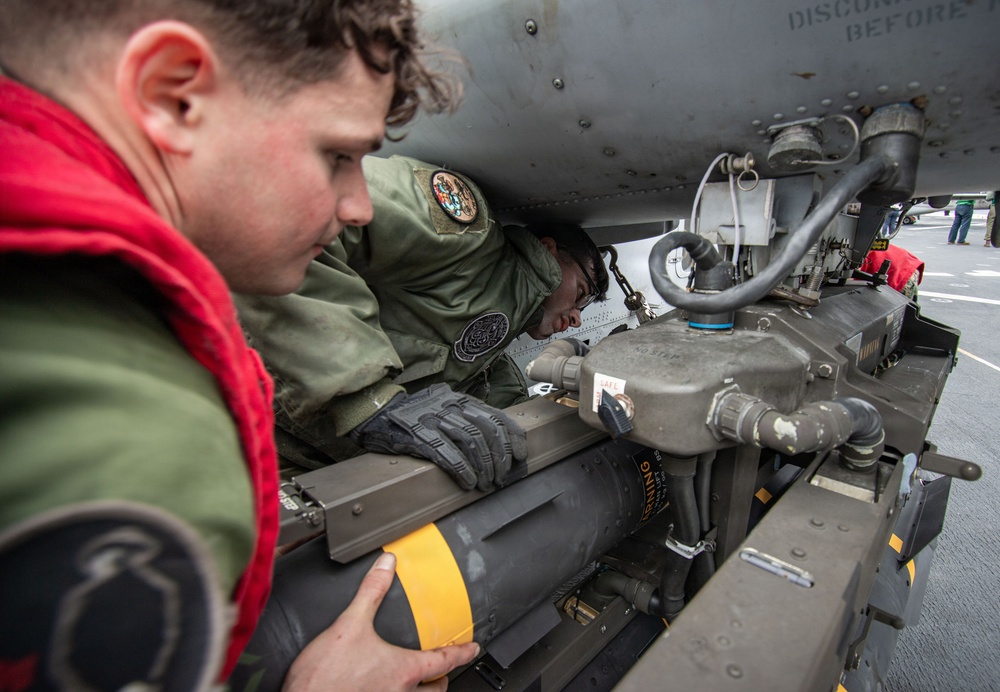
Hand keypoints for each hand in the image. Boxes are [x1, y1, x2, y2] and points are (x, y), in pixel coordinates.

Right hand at [282, 553, 479, 690]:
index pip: (443, 660)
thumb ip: (371, 592)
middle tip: (444, 669)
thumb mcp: (349, 624)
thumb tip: (386, 566)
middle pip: (437, 689)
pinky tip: (383, 690)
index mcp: (403, 670)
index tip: (472, 648)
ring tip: (419, 684)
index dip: (461, 652)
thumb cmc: (323, 678)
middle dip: (443, 678)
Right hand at [349, 384, 527, 490]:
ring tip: (486, 483)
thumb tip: (494, 444)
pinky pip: (446, 453)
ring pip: (471, 441)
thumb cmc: (412, 416)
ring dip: (483, 467)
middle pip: (486, 430)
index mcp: (459, 399)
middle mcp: (450, 406)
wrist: (375, 410)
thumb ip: (466, 421)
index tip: (520, 455)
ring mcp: (434, 419)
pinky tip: (469, 482)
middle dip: (499, 457)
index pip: (496, 416)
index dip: (512, 437)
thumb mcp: (443, 410)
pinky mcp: (418, 435)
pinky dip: (462, 469)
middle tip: (501, 477)